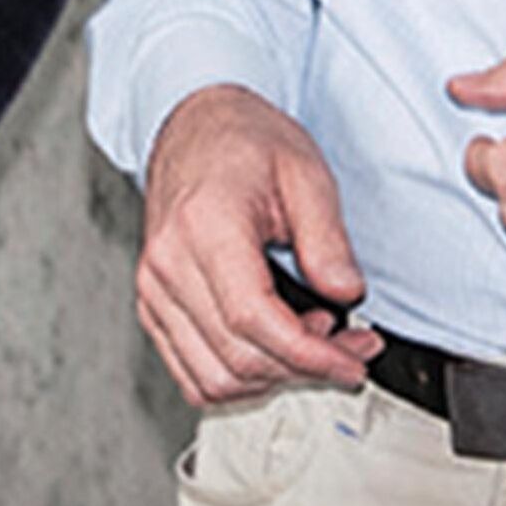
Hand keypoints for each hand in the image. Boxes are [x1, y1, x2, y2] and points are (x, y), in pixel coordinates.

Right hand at [133, 84, 379, 403]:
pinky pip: (192, 373)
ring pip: (213, 378)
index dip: (311, 356)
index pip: (254, 321)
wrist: (195, 127)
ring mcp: (153, 288)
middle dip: (304, 369)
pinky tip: (275, 350)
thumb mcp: (305, 174)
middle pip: (236, 358)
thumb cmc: (245, 142)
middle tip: (351, 347)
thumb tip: (346, 294)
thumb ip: (327, 239)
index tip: (353, 361)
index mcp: (204, 225)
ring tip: (312, 342)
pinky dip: (240, 378)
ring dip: (273, 378)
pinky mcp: (152, 304)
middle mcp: (167, 263)